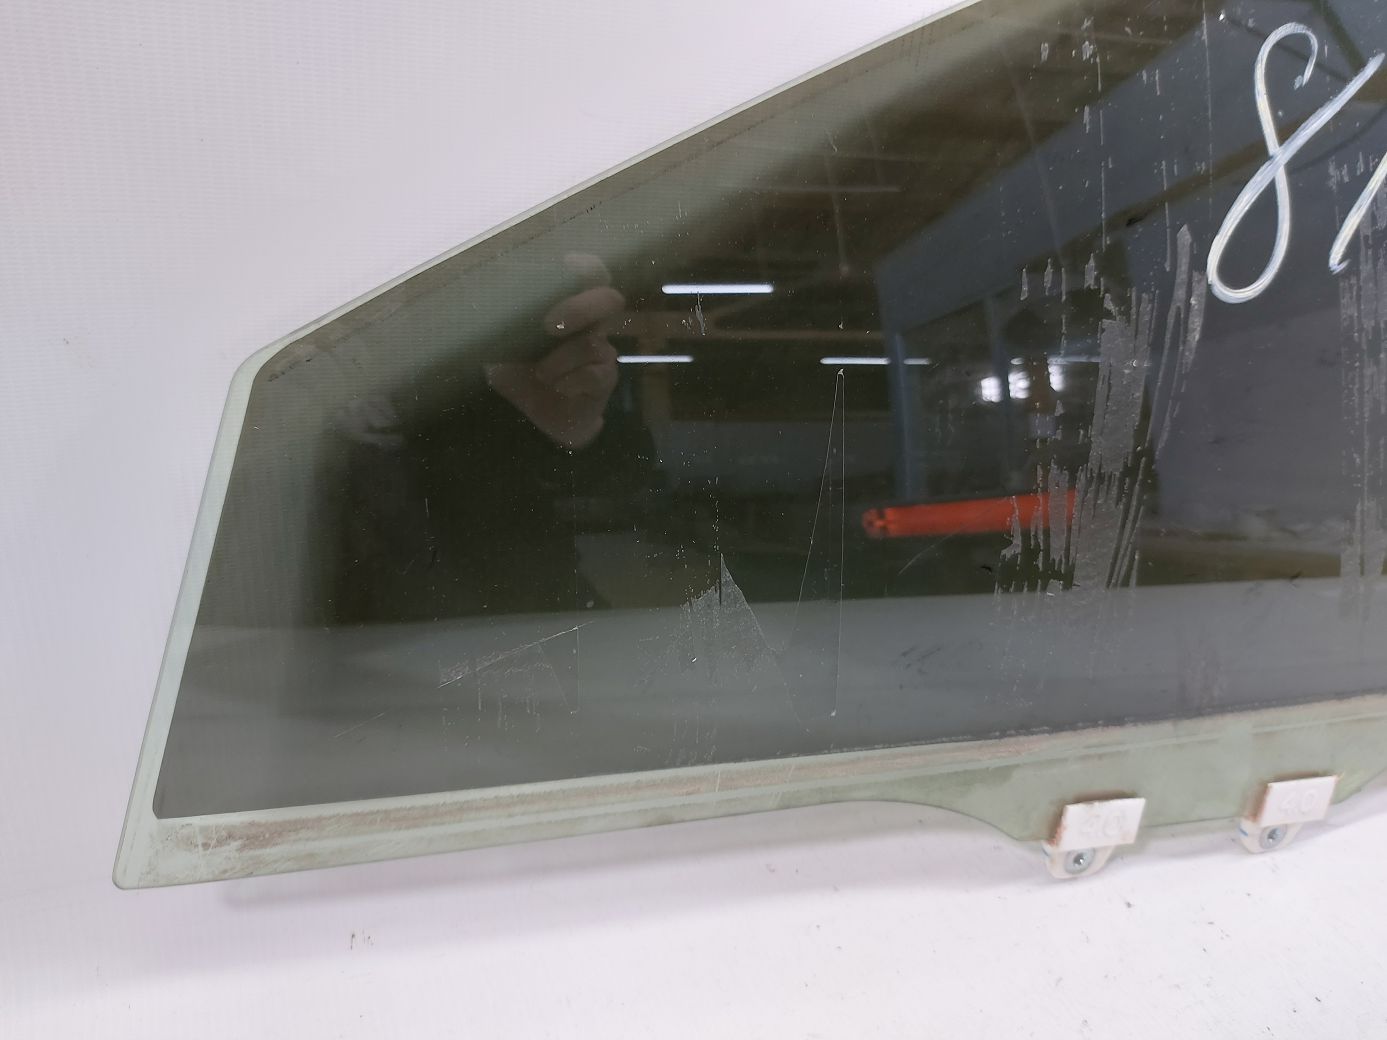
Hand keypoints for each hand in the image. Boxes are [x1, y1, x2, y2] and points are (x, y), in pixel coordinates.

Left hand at [485, 254, 624, 450]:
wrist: (531, 418)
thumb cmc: (517, 372)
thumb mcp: (502, 342)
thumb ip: (502, 320)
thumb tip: (483, 296)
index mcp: (568, 307)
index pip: (590, 274)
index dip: (586, 266)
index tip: (567, 265)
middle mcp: (590, 324)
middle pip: (608, 299)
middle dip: (579, 308)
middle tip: (549, 326)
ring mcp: (602, 351)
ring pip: (590, 344)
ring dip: (558, 362)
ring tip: (541, 375)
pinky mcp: (606, 379)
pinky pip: (593, 374)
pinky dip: (568, 382)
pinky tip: (558, 387)